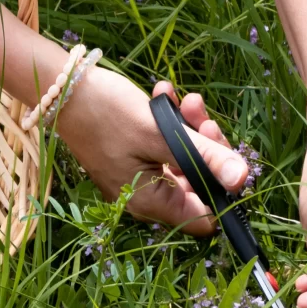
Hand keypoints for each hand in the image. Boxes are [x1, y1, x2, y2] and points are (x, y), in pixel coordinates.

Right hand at [57, 71, 248, 235]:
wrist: (63, 90)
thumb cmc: (106, 113)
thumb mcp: (162, 132)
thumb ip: (205, 156)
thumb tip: (243, 180)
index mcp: (150, 203)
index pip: (204, 217)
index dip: (222, 189)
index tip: (225, 154)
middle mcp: (144, 199)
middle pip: (196, 185)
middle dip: (205, 147)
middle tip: (199, 114)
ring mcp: (138, 180)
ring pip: (182, 162)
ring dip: (188, 129)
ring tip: (181, 98)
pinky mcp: (132, 160)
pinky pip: (164, 150)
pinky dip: (170, 126)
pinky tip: (164, 97)